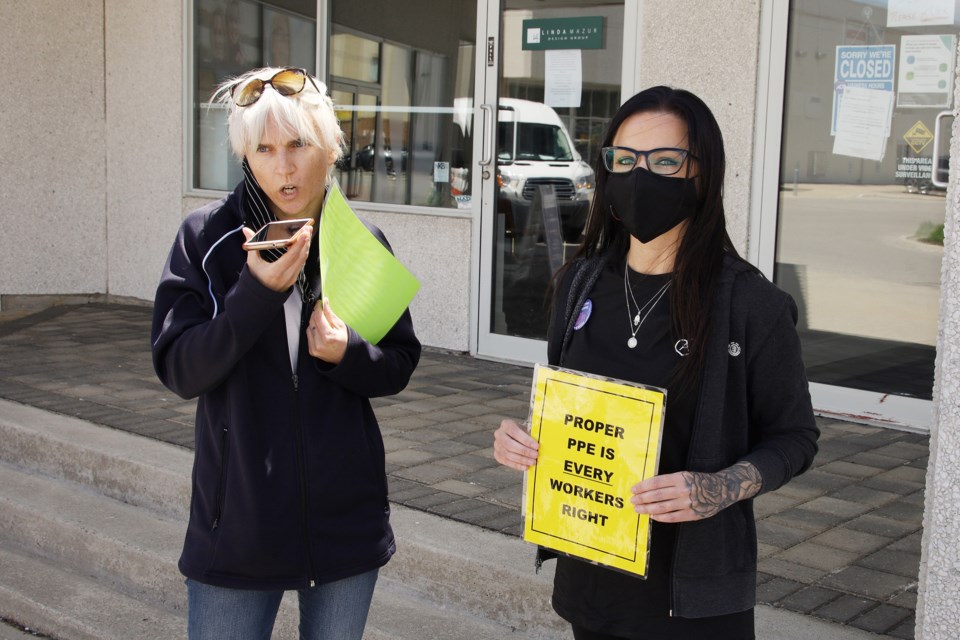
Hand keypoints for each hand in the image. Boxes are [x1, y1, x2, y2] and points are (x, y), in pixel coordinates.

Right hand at [242, 223, 312, 291]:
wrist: (260, 295)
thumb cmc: (256, 278)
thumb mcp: (252, 262)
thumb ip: (252, 246)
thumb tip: (245, 230)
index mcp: (276, 272)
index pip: (291, 256)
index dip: (299, 244)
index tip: (305, 233)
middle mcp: (287, 275)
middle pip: (300, 256)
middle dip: (305, 241)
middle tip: (308, 228)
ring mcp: (292, 277)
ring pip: (303, 259)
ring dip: (306, 245)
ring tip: (308, 232)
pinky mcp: (295, 277)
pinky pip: (301, 262)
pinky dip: (304, 252)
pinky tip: (304, 243)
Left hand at [307, 298, 347, 363]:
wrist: (345, 356)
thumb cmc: (345, 341)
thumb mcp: (340, 326)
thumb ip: (330, 314)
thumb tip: (324, 303)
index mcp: (328, 336)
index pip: (318, 317)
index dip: (318, 308)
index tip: (319, 303)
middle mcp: (319, 343)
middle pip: (312, 322)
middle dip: (316, 314)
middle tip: (321, 311)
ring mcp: (314, 348)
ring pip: (309, 328)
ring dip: (314, 323)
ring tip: (323, 324)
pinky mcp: (311, 350)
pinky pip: (308, 335)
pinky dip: (313, 331)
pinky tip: (320, 332)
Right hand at [493, 419, 538, 470]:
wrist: (513, 436)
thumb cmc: (521, 433)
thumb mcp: (526, 430)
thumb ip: (530, 436)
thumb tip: (538, 446)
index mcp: (506, 424)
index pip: (515, 432)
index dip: (526, 440)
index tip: (536, 446)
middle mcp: (499, 434)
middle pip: (509, 444)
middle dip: (524, 451)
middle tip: (535, 455)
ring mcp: (497, 445)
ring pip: (508, 454)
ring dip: (521, 459)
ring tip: (532, 462)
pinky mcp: (497, 455)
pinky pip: (506, 462)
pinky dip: (517, 465)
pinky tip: (525, 466)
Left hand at [630, 462, 761, 522]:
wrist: (721, 490)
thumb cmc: (699, 481)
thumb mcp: (685, 475)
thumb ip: (669, 481)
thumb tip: (648, 488)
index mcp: (680, 477)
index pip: (656, 482)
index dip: (643, 486)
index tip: (633, 489)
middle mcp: (683, 490)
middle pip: (657, 495)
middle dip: (642, 498)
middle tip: (632, 501)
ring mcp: (687, 503)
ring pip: (662, 507)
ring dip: (647, 509)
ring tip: (638, 509)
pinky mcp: (692, 514)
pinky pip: (672, 517)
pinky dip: (660, 517)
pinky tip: (652, 516)